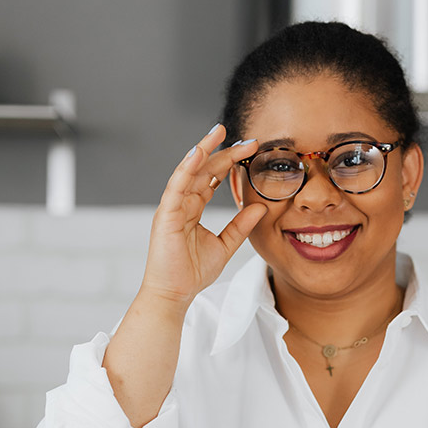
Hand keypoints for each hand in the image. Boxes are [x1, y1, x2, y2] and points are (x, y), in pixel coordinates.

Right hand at [140, 124, 266, 310]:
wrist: (175, 294)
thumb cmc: (192, 272)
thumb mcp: (225, 245)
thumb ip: (241, 226)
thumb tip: (261, 207)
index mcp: (193, 207)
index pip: (213, 178)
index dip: (231, 163)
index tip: (252, 150)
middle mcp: (182, 202)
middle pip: (204, 170)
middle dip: (224, 152)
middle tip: (247, 139)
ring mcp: (172, 206)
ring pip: (189, 171)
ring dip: (204, 150)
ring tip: (218, 133)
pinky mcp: (166, 215)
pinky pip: (176, 186)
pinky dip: (186, 169)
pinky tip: (198, 153)